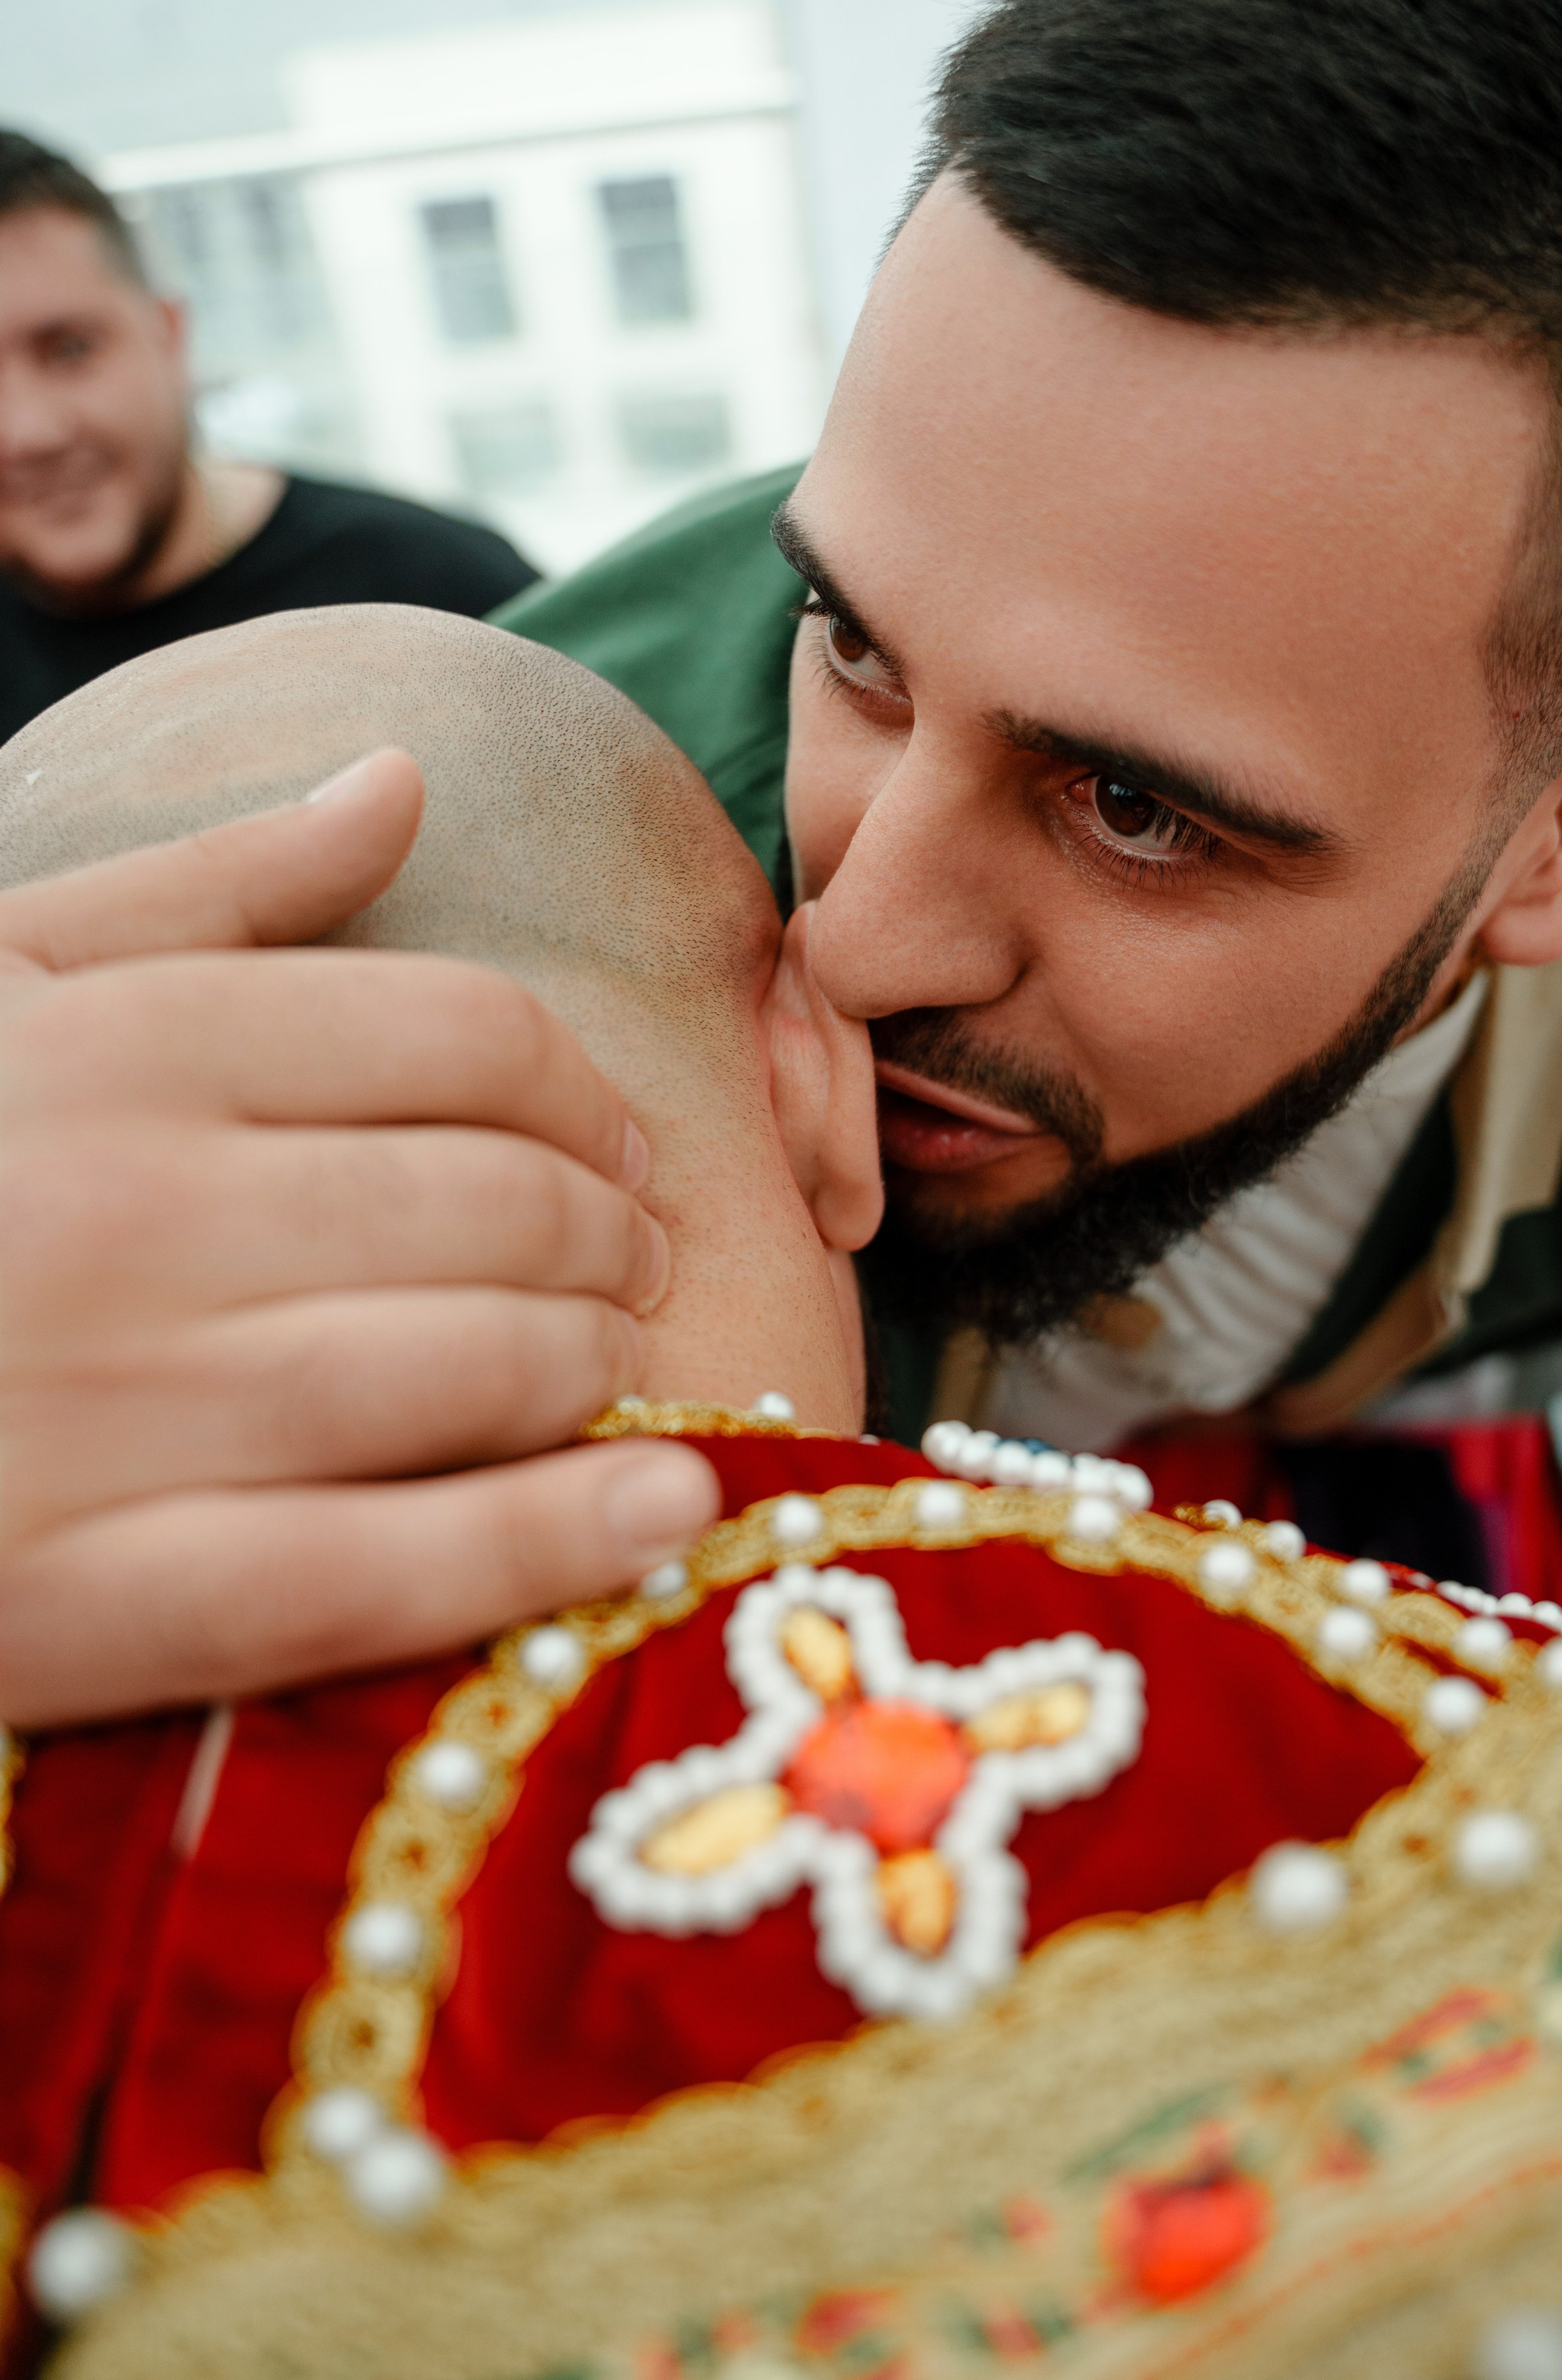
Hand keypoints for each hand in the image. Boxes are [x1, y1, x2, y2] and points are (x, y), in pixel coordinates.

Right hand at [0, 751, 717, 1726]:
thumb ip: (203, 892)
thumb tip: (401, 778)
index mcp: (120, 1044)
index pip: (464, 1035)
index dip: (583, 1092)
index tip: (617, 1143)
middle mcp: (132, 1211)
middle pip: (499, 1203)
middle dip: (612, 1236)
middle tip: (638, 1264)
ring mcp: (109, 1412)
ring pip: (469, 1371)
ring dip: (597, 1365)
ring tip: (618, 1365)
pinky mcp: (78, 1602)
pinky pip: (374, 1572)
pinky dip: (548, 1541)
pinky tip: (664, 1508)